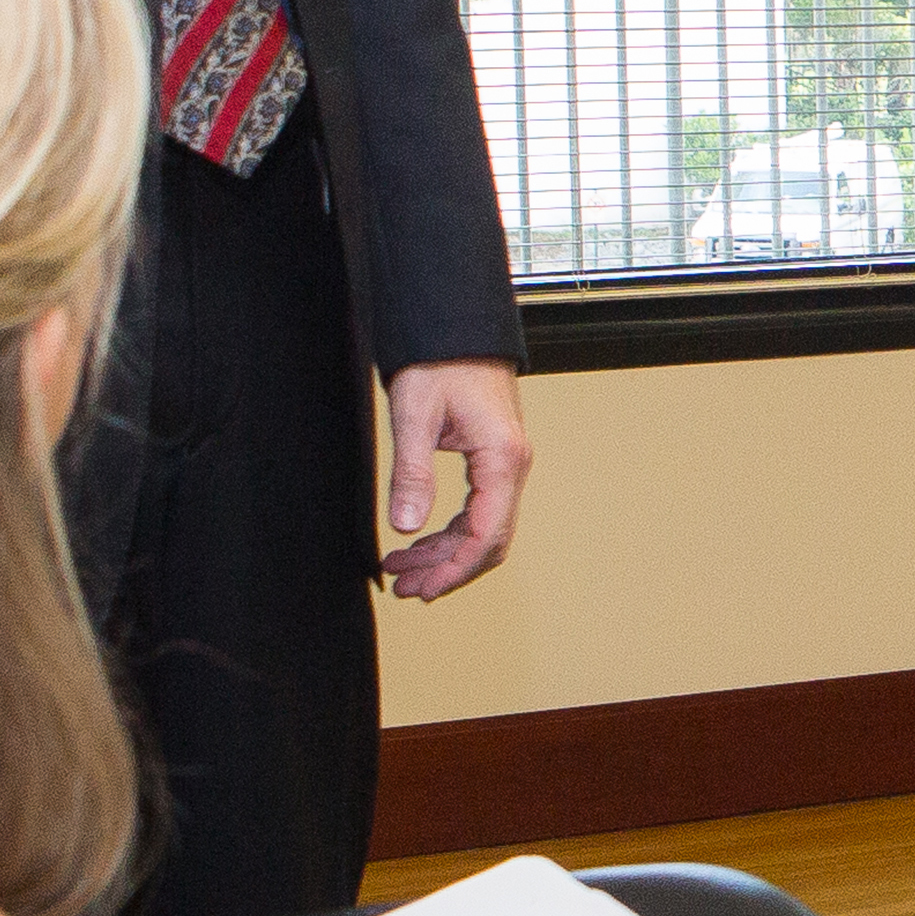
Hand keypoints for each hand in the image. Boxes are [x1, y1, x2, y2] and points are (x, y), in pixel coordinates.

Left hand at [376, 358, 530, 600]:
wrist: (456, 325)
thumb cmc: (440, 361)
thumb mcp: (415, 416)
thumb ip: (411, 474)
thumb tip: (406, 525)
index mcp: (501, 458)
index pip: (485, 535)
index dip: (454, 570)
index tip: (423, 590)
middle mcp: (512, 465)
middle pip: (488, 540)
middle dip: (447, 570)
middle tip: (405, 589)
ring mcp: (505, 463)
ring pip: (482, 528)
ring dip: (444, 553)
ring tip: (402, 571)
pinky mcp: (492, 458)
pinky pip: (477, 509)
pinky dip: (448, 531)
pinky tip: (418, 540)